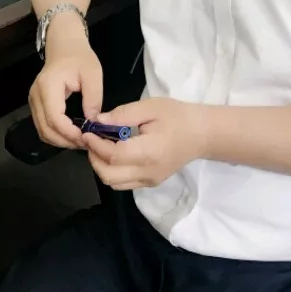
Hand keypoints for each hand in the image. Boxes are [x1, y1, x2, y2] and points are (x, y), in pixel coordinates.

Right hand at [29, 27, 102, 149]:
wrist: (64, 45)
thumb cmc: (79, 56)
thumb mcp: (93, 73)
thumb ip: (93, 98)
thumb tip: (93, 122)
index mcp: (48, 86)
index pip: (54, 118)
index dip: (69, 133)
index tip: (86, 137)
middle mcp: (36, 96)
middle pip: (45, 129)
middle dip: (65, 141)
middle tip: (86, 143)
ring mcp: (33, 101)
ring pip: (42, 131)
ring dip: (60, 140)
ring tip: (80, 141)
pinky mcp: (36, 104)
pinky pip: (43, 125)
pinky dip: (56, 134)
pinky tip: (71, 134)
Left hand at [83, 98, 208, 189]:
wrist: (202, 134)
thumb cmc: (178, 116)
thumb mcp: (152, 107)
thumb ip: (124, 114)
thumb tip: (98, 121)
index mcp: (149, 152)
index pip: (114, 156)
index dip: (96, 145)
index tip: (88, 131)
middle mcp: (148, 172)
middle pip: (109, 175)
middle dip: (94, 158)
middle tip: (92, 140)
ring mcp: (149, 181)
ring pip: (114, 183)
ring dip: (101, 166)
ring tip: (102, 146)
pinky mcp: (151, 183)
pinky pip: (124, 183)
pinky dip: (113, 171)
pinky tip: (115, 154)